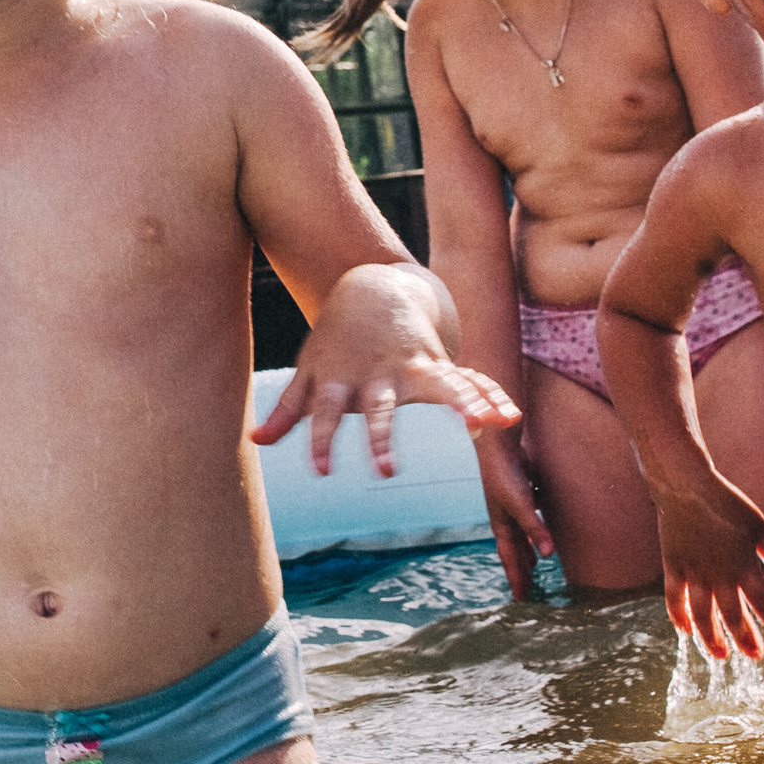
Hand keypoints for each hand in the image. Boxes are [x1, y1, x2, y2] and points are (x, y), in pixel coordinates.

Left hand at [251, 266, 517, 476]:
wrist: (373, 290)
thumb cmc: (336, 342)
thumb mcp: (309, 371)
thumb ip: (287, 410)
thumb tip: (255, 442)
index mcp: (341, 379)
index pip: (324, 413)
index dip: (322, 440)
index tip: (321, 472)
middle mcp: (377, 375)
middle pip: (378, 408)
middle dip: (381, 438)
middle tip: (386, 473)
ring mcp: (412, 366)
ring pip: (433, 387)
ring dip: (457, 406)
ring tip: (480, 427)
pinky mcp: (440, 363)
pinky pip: (468, 381)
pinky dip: (488, 397)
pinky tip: (508, 418)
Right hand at [474, 425, 554, 600]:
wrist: (497, 442)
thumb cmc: (505, 473)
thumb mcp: (521, 503)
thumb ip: (535, 527)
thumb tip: (547, 555)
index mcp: (502, 525)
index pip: (510, 559)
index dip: (516, 579)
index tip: (521, 600)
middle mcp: (505, 518)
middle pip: (515, 550)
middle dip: (521, 571)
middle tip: (527, 591)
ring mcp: (512, 505)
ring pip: (521, 535)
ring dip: (527, 551)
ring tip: (534, 566)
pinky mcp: (521, 492)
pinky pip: (530, 518)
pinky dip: (535, 529)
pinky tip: (544, 528)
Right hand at [656, 480, 763, 661]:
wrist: (686, 487)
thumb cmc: (726, 503)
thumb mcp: (759, 525)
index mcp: (743, 565)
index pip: (763, 602)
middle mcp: (718, 575)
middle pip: (733, 616)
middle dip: (745, 639)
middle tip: (755, 656)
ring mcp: (693, 573)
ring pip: (703, 615)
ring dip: (712, 638)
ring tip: (720, 655)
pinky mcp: (673, 567)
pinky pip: (674, 598)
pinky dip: (678, 616)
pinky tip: (685, 631)